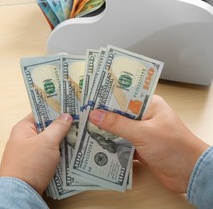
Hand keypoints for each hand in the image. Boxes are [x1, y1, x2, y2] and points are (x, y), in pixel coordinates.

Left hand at [0, 113, 72, 194]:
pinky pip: (48, 156)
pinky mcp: (33, 166)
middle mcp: (24, 139)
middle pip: (46, 128)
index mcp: (23, 128)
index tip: (71, 108)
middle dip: (62, 127)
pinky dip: (58, 155)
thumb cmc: (30, 165)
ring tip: (80, 138)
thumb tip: (66, 116)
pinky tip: (71, 155)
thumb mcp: (47, 142)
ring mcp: (28, 153)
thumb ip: (58, 127)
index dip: (55, 109)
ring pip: (48, 143)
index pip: (40, 112)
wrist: (19, 193)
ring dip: (61, 143)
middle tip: (80, 124)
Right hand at [89, 95, 208, 192]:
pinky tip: (96, 145)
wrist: (190, 174)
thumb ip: (117, 124)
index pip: (124, 96)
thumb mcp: (143, 133)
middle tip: (81, 113)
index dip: (106, 96)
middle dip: (102, 115)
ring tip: (84, 128)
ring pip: (119, 129)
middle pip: (119, 113)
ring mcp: (142, 132)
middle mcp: (145, 116)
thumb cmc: (174, 147)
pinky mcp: (140, 147)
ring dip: (105, 131)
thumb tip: (95, 115)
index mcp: (149, 105)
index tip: (88, 97)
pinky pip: (121, 143)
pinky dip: (111, 145)